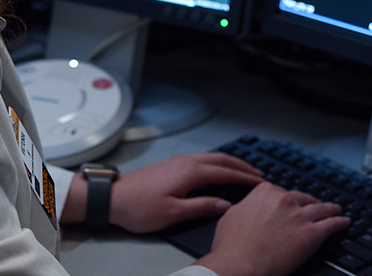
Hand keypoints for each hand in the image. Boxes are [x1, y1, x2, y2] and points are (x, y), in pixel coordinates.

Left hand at [106, 153, 264, 232]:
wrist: (112, 198)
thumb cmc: (139, 207)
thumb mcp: (173, 213)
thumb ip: (202, 207)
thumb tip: (225, 205)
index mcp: (189, 172)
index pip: (225, 173)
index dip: (245, 178)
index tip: (259, 182)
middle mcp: (185, 161)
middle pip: (221, 160)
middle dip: (242, 166)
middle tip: (258, 174)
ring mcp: (177, 161)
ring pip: (211, 157)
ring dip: (230, 163)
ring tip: (243, 171)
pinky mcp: (170, 164)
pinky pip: (202, 159)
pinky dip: (217, 163)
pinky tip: (218, 170)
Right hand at [194, 183, 349, 275]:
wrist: (240, 264)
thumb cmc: (231, 246)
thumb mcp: (231, 216)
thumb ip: (243, 208)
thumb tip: (244, 208)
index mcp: (265, 193)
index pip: (282, 192)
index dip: (287, 201)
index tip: (290, 204)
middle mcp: (284, 200)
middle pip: (303, 199)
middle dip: (309, 203)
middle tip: (314, 206)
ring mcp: (299, 216)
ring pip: (321, 209)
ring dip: (330, 208)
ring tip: (336, 209)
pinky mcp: (311, 234)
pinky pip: (331, 225)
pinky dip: (340, 222)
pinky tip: (344, 222)